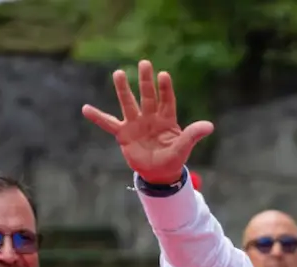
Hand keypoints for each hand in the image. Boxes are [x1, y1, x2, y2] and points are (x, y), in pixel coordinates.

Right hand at [82, 60, 213, 184]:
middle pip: (147, 96)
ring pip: (128, 104)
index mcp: (167, 119)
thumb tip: (210, 126)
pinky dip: (97, 117)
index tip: (163, 75)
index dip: (165, 88)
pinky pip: (108, 124)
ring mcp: (136, 124)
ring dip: (123, 90)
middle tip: (145, 63)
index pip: (167, 100)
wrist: (158, 173)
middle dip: (145, 81)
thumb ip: (193, 135)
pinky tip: (85, 108)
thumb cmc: (173, 158)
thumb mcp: (184, 147)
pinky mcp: (124, 134)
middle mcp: (150, 117)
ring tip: (118, 73)